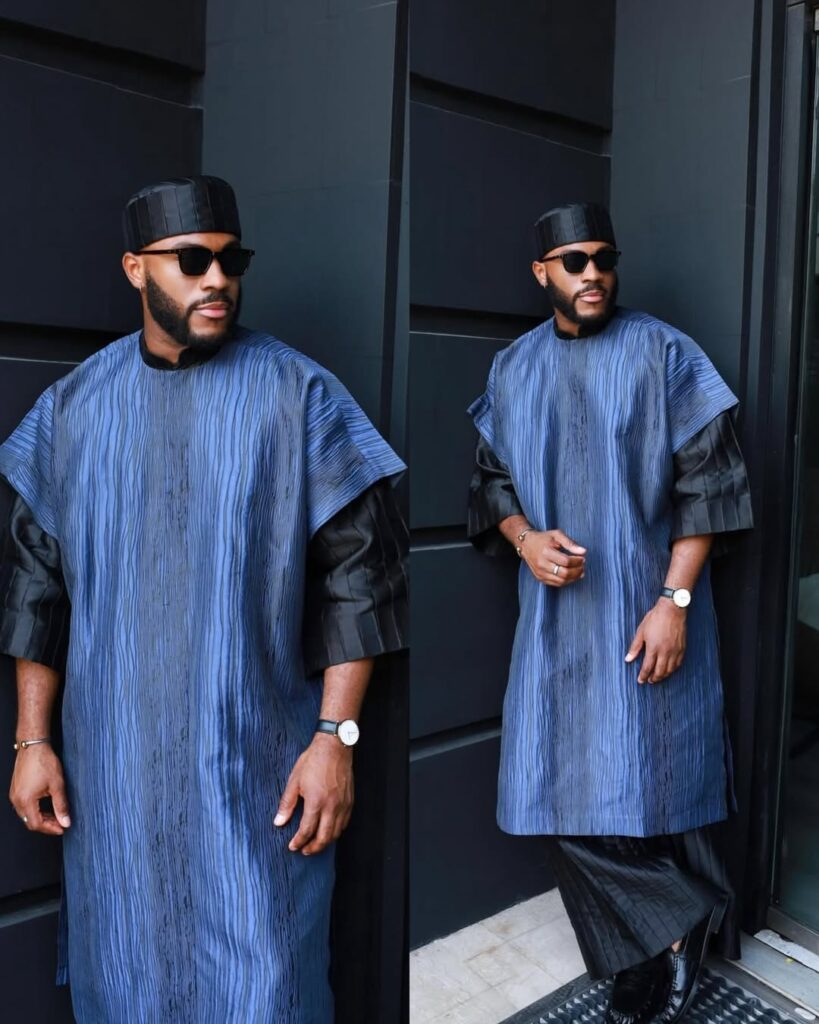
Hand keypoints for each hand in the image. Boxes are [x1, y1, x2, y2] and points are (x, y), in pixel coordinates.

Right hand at [9, 744, 70, 834]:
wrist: (33, 746)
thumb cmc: (44, 762)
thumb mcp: (57, 785)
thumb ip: (61, 806)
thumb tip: (66, 822)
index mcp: (26, 801)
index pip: (36, 824)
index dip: (50, 829)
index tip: (62, 828)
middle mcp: (16, 800)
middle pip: (30, 821)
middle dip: (46, 825)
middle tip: (61, 823)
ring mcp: (14, 795)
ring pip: (26, 815)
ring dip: (40, 818)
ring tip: (55, 815)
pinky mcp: (15, 790)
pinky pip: (23, 807)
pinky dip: (35, 810)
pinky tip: (46, 806)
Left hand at [274, 734, 353, 854]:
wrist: (335, 746)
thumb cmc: (313, 761)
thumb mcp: (294, 780)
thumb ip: (287, 804)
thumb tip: (278, 822)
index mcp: (316, 802)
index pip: (307, 831)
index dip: (298, 842)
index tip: (292, 846)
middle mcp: (331, 806)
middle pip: (324, 837)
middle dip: (313, 848)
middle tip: (304, 851)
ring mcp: (343, 804)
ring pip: (336, 832)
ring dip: (325, 842)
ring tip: (315, 844)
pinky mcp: (350, 801)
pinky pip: (345, 823)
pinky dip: (337, 831)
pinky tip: (329, 830)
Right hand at [520, 529, 585, 586]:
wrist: (526, 544)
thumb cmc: (543, 538)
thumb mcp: (557, 535)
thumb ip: (570, 543)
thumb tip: (583, 551)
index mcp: (546, 552)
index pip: (566, 561)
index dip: (577, 561)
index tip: (582, 558)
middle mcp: (542, 564)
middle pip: (564, 573)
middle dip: (577, 571)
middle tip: (582, 566)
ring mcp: (540, 573)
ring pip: (561, 581)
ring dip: (573, 578)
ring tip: (579, 571)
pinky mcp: (540, 578)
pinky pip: (556, 584)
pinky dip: (566, 581)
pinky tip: (571, 576)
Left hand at [625, 600, 686, 683]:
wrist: (672, 610)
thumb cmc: (655, 618)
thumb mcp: (641, 631)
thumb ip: (635, 647)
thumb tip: (628, 659)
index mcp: (653, 648)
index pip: (647, 667)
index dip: (643, 676)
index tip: (640, 681)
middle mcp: (665, 652)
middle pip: (659, 671)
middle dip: (653, 678)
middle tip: (649, 681)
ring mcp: (675, 651)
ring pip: (670, 669)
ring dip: (663, 675)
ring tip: (658, 677)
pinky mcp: (682, 648)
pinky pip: (678, 663)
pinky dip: (673, 669)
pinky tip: (669, 669)